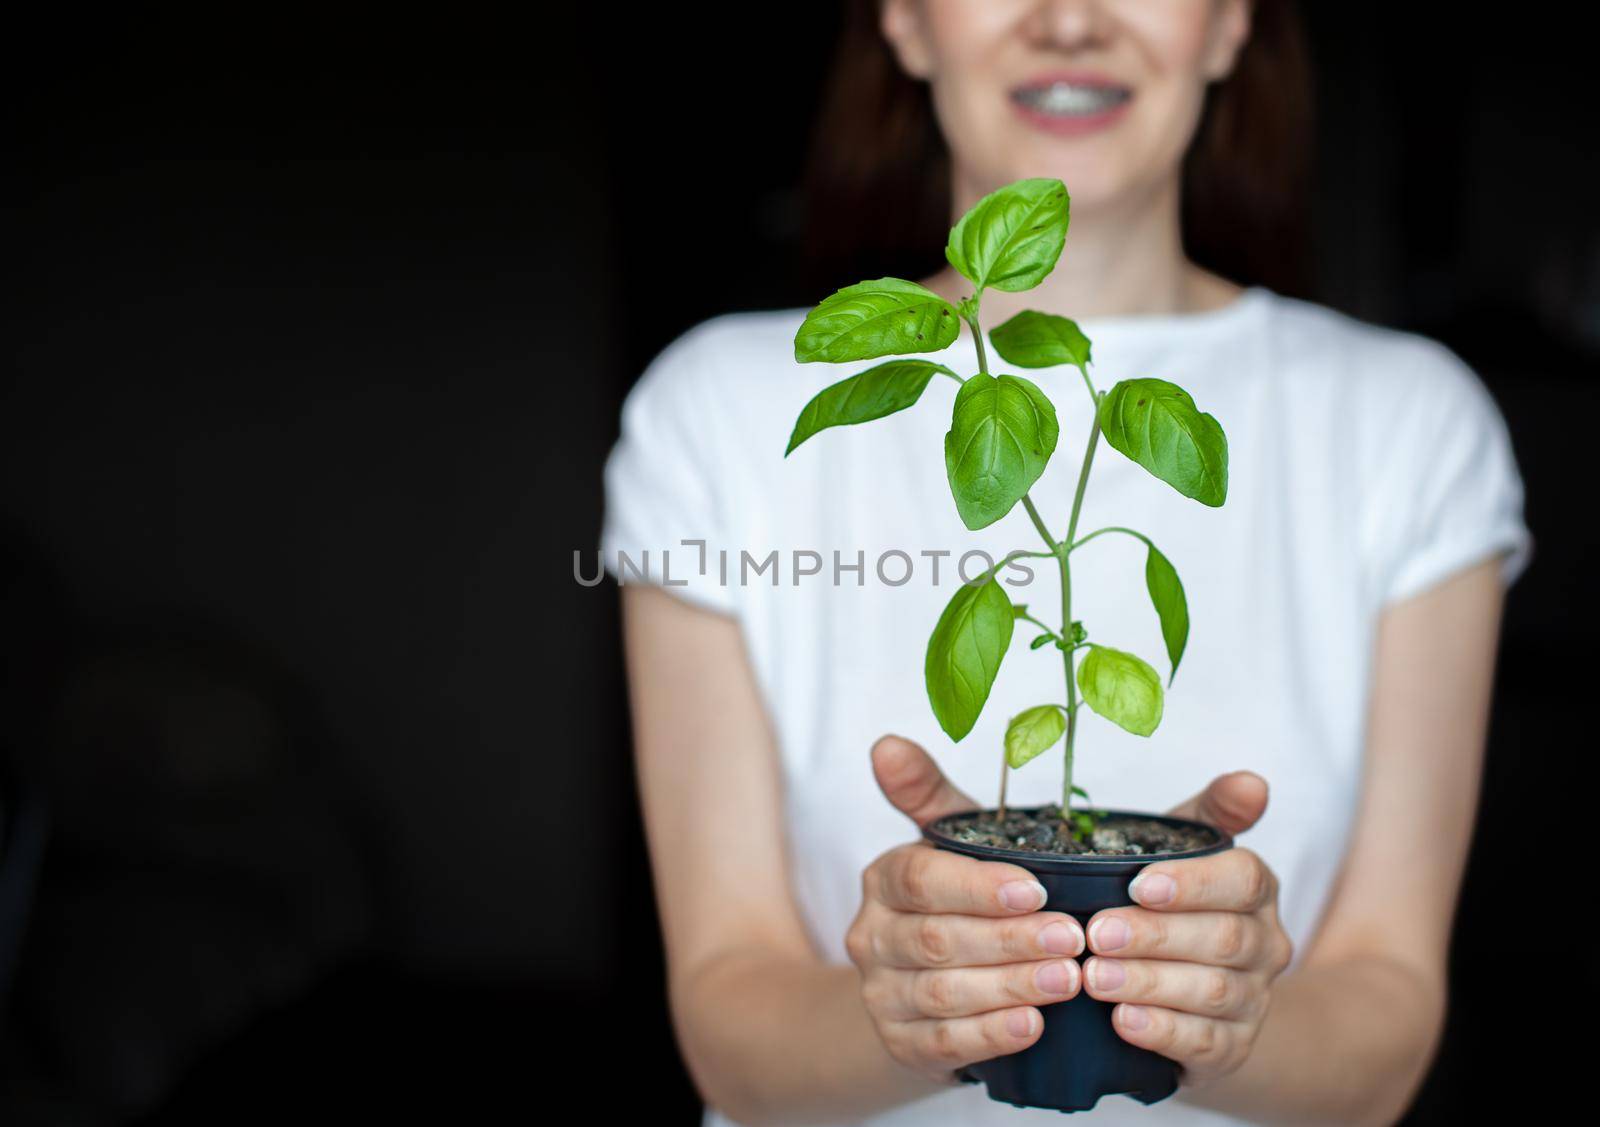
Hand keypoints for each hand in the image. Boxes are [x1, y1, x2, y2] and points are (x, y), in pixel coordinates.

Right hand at [845, 735, 1086, 1080]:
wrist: (918, 988)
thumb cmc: (953, 903)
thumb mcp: (946, 844)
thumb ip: (926, 793)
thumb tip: (888, 743)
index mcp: (883, 880)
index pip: (921, 879)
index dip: (978, 887)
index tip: (1037, 891)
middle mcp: (871, 936)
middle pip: (937, 939)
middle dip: (1010, 940)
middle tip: (1074, 938)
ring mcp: (882, 995)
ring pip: (943, 993)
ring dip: (1010, 987)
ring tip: (1068, 981)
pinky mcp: (901, 1045)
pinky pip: (944, 1044)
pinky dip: (990, 1035)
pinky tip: (1033, 1026)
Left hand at [1082, 775, 1294, 1086]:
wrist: (1196, 992)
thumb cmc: (1175, 905)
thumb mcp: (1187, 849)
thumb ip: (1212, 812)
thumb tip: (1250, 781)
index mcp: (1255, 890)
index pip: (1243, 880)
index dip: (1192, 883)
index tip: (1137, 886)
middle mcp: (1266, 945)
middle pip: (1223, 939)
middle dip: (1154, 936)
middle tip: (1095, 934)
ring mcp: (1254, 1000)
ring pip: (1212, 992)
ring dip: (1148, 983)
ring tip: (1094, 977)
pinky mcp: (1233, 1048)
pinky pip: (1205, 1043)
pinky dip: (1162, 1031)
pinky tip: (1122, 1021)